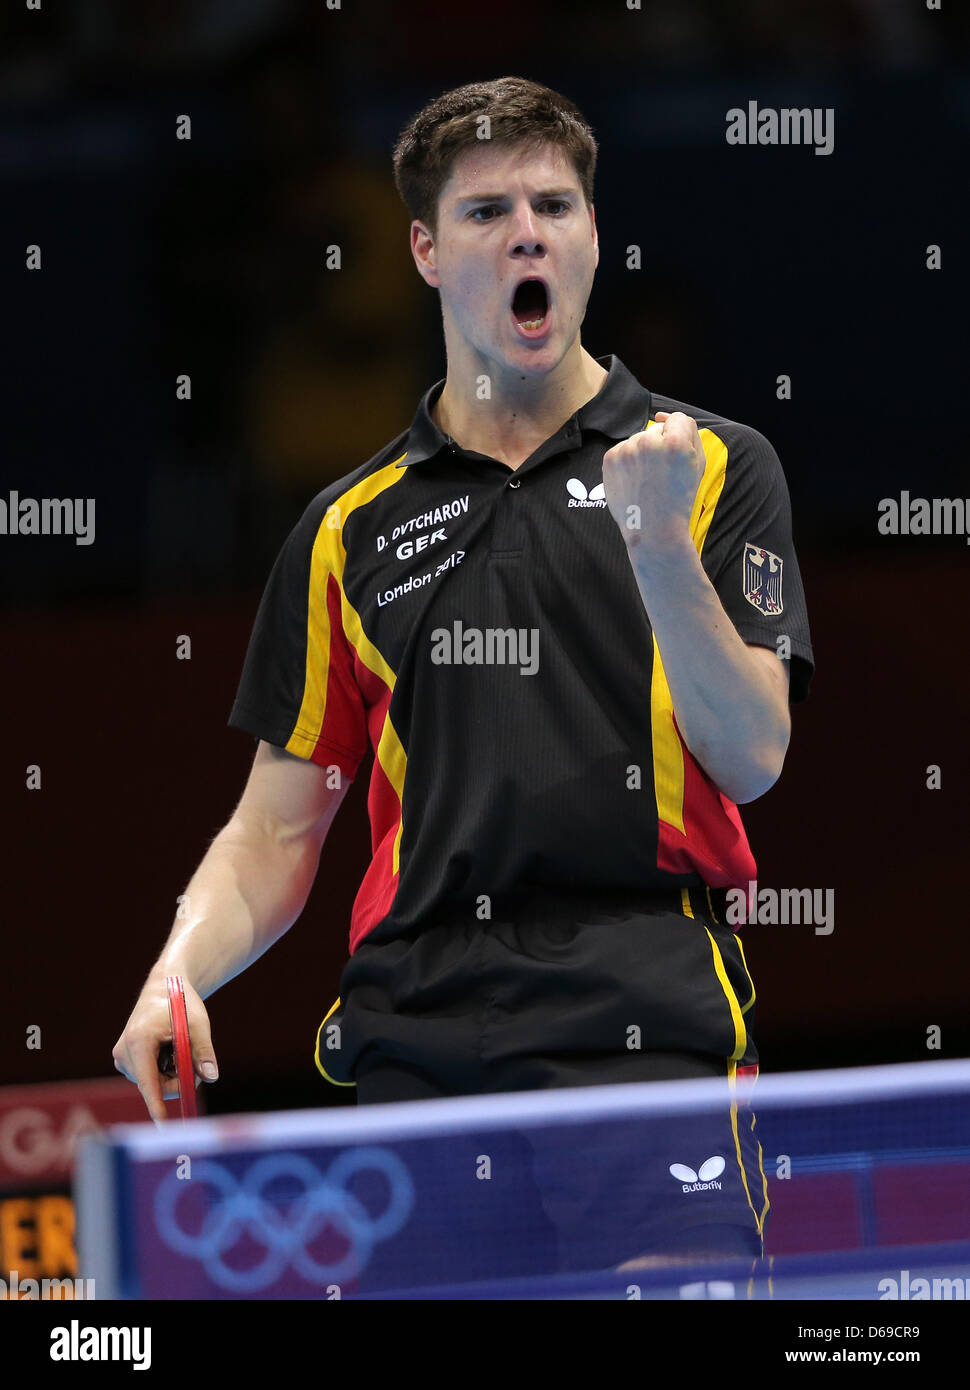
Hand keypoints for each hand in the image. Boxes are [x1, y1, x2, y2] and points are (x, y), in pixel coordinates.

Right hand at [112, 975, 217, 1123]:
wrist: (163, 988)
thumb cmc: (181, 1003)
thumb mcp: (197, 1024)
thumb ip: (203, 1052)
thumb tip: (211, 1077)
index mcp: (139, 1042)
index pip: (148, 1082)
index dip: (156, 1105)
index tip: (163, 1126)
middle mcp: (124, 1053)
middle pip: (156, 1087)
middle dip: (179, 1081)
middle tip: (194, 1062)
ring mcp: (121, 1059)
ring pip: (154, 1085)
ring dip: (172, 1074)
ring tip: (176, 1046)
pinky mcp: (124, 1062)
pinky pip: (150, 1079)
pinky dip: (163, 1071)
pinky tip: (165, 1050)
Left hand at [602, 410, 704, 550]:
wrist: (654, 529)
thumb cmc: (679, 497)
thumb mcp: (698, 464)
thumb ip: (688, 432)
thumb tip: (661, 415)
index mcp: (675, 442)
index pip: (678, 418)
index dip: (680, 437)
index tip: (676, 456)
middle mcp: (649, 441)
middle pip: (656, 430)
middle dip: (660, 446)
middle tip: (662, 475)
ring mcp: (626, 450)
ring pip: (638, 440)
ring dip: (643, 454)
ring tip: (647, 480)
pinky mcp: (610, 458)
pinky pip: (622, 450)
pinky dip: (628, 462)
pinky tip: (634, 481)